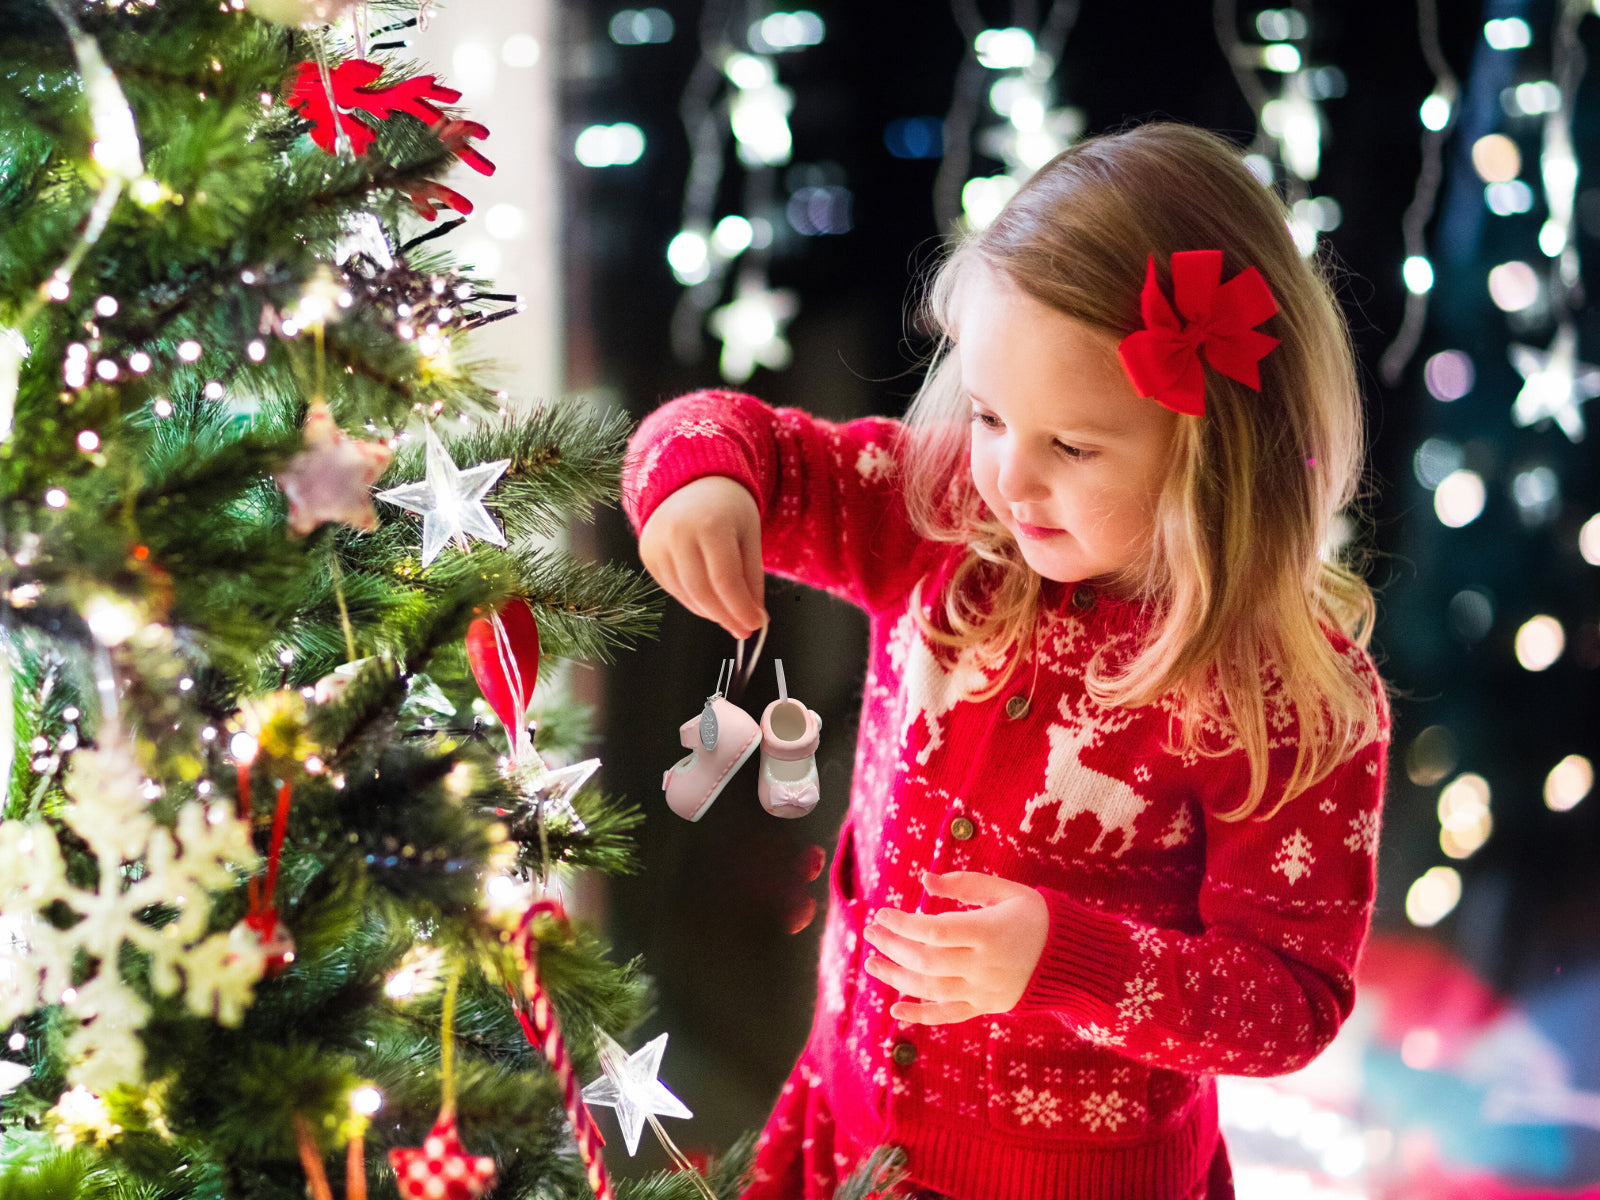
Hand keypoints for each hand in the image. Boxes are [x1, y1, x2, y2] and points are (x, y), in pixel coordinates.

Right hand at [638, 475, 766, 639]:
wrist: (690, 482)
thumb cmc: (728, 509)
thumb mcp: (749, 536)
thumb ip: (752, 578)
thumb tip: (755, 619)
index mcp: (710, 524)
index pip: (725, 580)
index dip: (741, 608)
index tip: (756, 624)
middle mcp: (678, 533)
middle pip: (703, 592)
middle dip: (726, 616)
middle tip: (744, 629)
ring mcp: (657, 544)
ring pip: (686, 595)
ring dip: (711, 612)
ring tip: (729, 614)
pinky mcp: (647, 554)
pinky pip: (673, 589)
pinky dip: (694, 601)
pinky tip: (709, 600)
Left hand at [861, 870, 1048, 1024]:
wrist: (1074, 959)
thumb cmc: (1037, 916)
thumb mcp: (1007, 891)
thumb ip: (965, 884)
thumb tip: (925, 880)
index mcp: (988, 932)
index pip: (935, 931)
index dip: (903, 924)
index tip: (881, 913)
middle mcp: (984, 965)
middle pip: (926, 961)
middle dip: (892, 947)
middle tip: (870, 933)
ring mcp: (984, 990)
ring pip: (931, 989)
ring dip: (896, 978)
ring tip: (872, 964)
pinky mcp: (986, 1007)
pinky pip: (948, 1015)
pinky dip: (920, 1016)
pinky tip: (895, 1011)